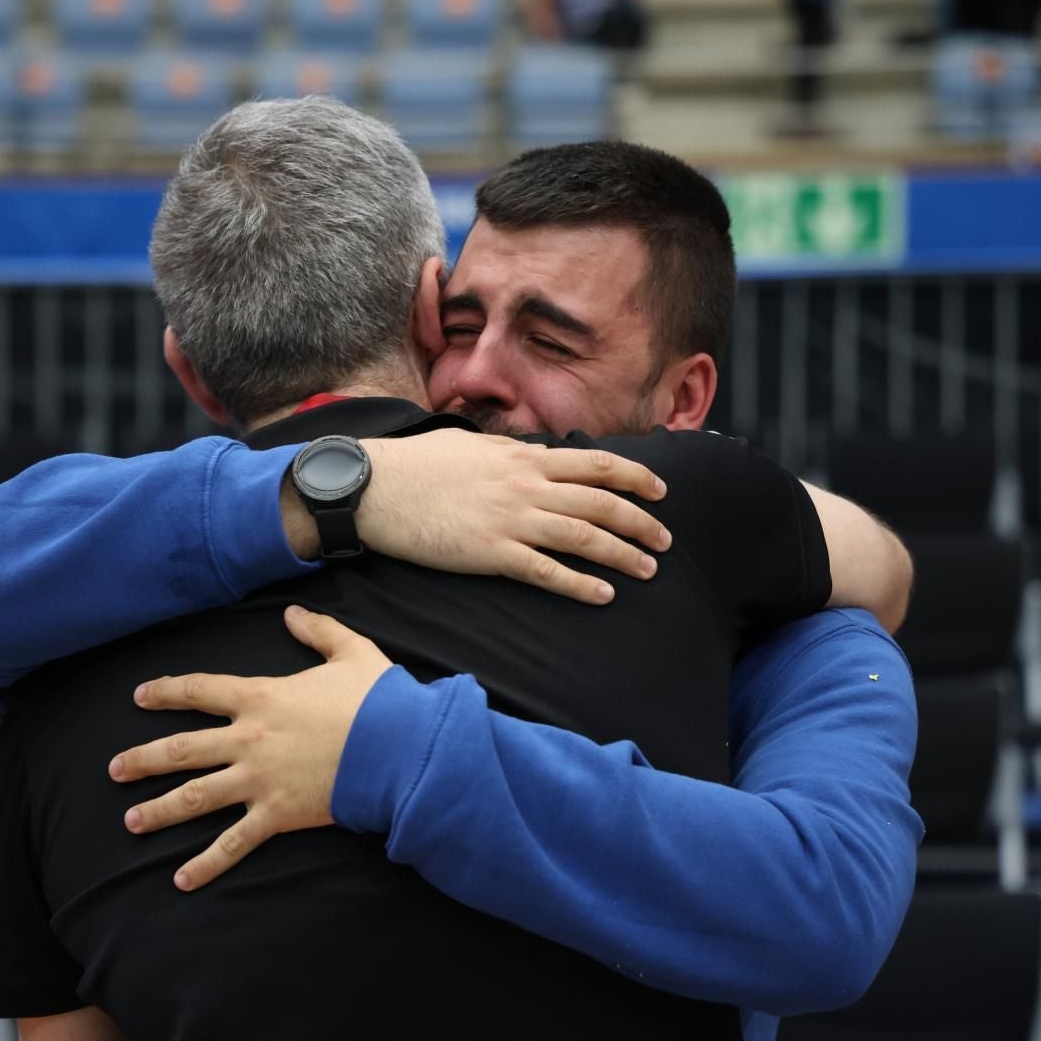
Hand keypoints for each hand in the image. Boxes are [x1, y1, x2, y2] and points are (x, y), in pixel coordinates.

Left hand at [108, 606, 391, 890]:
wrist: (399, 746)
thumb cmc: (379, 700)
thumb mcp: (352, 652)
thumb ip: (319, 631)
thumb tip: (292, 613)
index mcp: (262, 697)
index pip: (201, 690)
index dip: (167, 691)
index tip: (140, 696)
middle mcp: (249, 739)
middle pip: (182, 749)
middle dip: (143, 760)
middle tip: (114, 769)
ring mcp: (258, 779)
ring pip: (195, 796)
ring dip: (159, 810)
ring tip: (131, 821)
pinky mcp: (277, 813)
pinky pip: (233, 843)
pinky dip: (206, 863)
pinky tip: (181, 880)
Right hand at [356, 429, 671, 604]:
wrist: (374, 487)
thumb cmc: (416, 465)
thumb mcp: (471, 445)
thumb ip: (508, 453)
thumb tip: (531, 456)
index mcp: (523, 457)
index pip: (596, 464)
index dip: (635, 478)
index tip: (660, 491)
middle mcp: (526, 485)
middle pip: (601, 502)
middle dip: (641, 522)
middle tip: (666, 541)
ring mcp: (511, 519)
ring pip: (584, 537)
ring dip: (623, 554)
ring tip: (649, 570)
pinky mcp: (491, 553)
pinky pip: (547, 572)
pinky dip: (581, 584)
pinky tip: (604, 595)